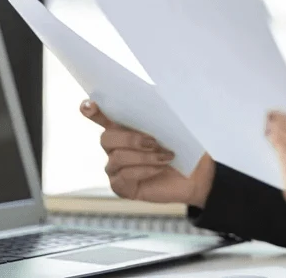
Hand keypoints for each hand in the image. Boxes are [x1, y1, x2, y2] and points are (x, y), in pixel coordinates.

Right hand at [81, 100, 215, 207]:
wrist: (198, 175)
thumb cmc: (185, 146)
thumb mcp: (177, 127)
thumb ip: (162, 115)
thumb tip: (156, 98)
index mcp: (125, 127)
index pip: (101, 116)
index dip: (92, 111)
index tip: (88, 105)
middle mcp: (115, 147)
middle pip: (105, 138)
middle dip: (129, 138)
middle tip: (153, 141)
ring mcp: (116, 168)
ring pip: (117, 158)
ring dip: (143, 156)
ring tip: (165, 156)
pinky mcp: (122, 187)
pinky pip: (123, 177)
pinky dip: (143, 171)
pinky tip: (159, 169)